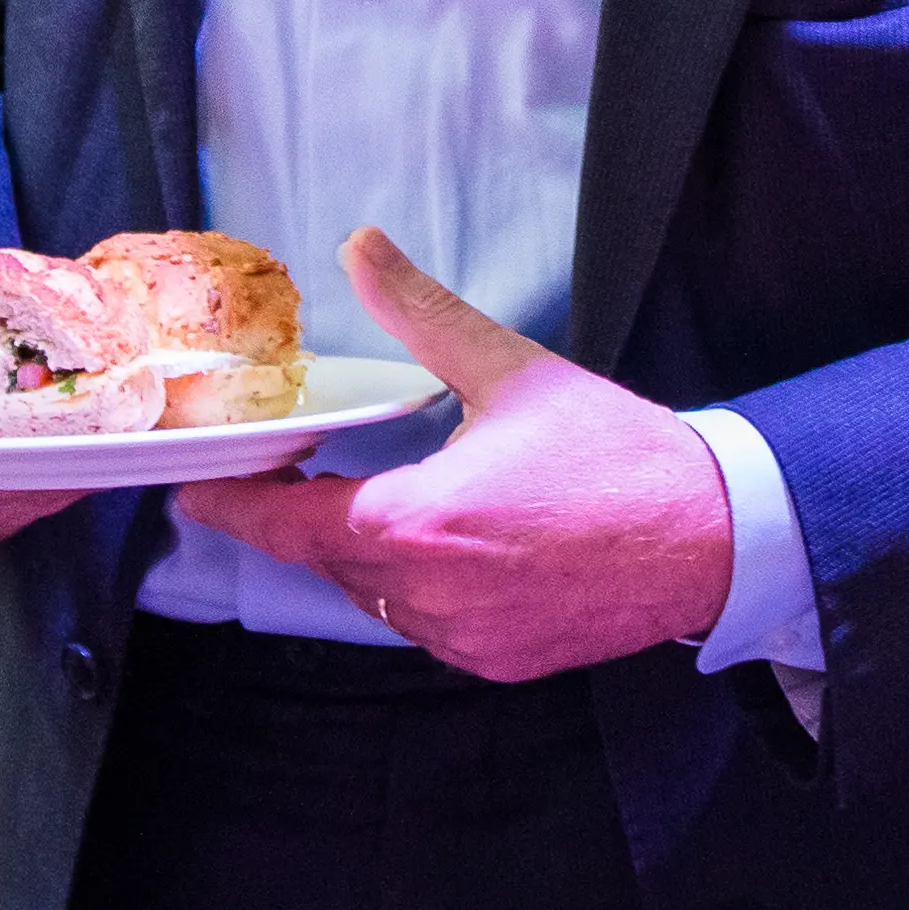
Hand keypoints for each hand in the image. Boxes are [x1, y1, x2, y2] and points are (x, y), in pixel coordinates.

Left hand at [175, 231, 733, 681]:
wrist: (709, 534)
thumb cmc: (613, 453)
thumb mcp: (509, 368)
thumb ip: (420, 312)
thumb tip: (360, 247)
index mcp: (416, 522)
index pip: (287, 526)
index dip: (237, 508)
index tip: (199, 494)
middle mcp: (428, 593)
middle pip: (328, 560)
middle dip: (314, 518)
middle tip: (308, 474)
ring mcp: (462, 638)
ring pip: (376, 598)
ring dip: (370, 555)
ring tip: (394, 502)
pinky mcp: (496, 662)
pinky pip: (426, 627)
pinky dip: (421, 590)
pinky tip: (455, 547)